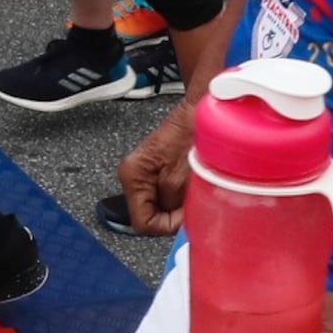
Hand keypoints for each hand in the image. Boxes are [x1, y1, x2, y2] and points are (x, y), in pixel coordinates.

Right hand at [112, 99, 193, 236]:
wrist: (200, 107)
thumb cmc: (191, 131)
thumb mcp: (183, 176)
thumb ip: (175, 204)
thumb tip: (176, 223)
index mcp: (132, 176)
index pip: (142, 223)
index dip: (166, 225)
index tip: (184, 217)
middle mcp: (133, 175)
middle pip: (150, 215)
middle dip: (173, 213)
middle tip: (192, 201)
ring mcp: (145, 173)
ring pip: (160, 206)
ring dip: (178, 204)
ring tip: (193, 188)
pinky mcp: (158, 170)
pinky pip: (168, 194)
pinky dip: (181, 195)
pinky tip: (192, 182)